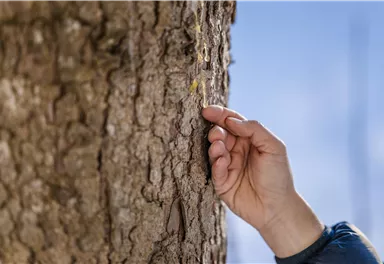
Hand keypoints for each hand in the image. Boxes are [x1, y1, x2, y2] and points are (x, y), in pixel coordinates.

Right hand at [202, 105, 323, 257]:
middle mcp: (236, 150)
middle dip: (215, 131)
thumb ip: (254, 129)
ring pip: (214, 150)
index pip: (231, 122)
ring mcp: (228, 166)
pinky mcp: (222, 182)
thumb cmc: (278, 176)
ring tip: (218, 146)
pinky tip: (222, 161)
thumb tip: (231, 120)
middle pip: (220, 134)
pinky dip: (217, 164)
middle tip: (217, 134)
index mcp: (249, 139)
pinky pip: (215, 170)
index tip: (207, 111)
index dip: (220, 115)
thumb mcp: (273, 147)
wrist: (277, 208)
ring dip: (214, 146)